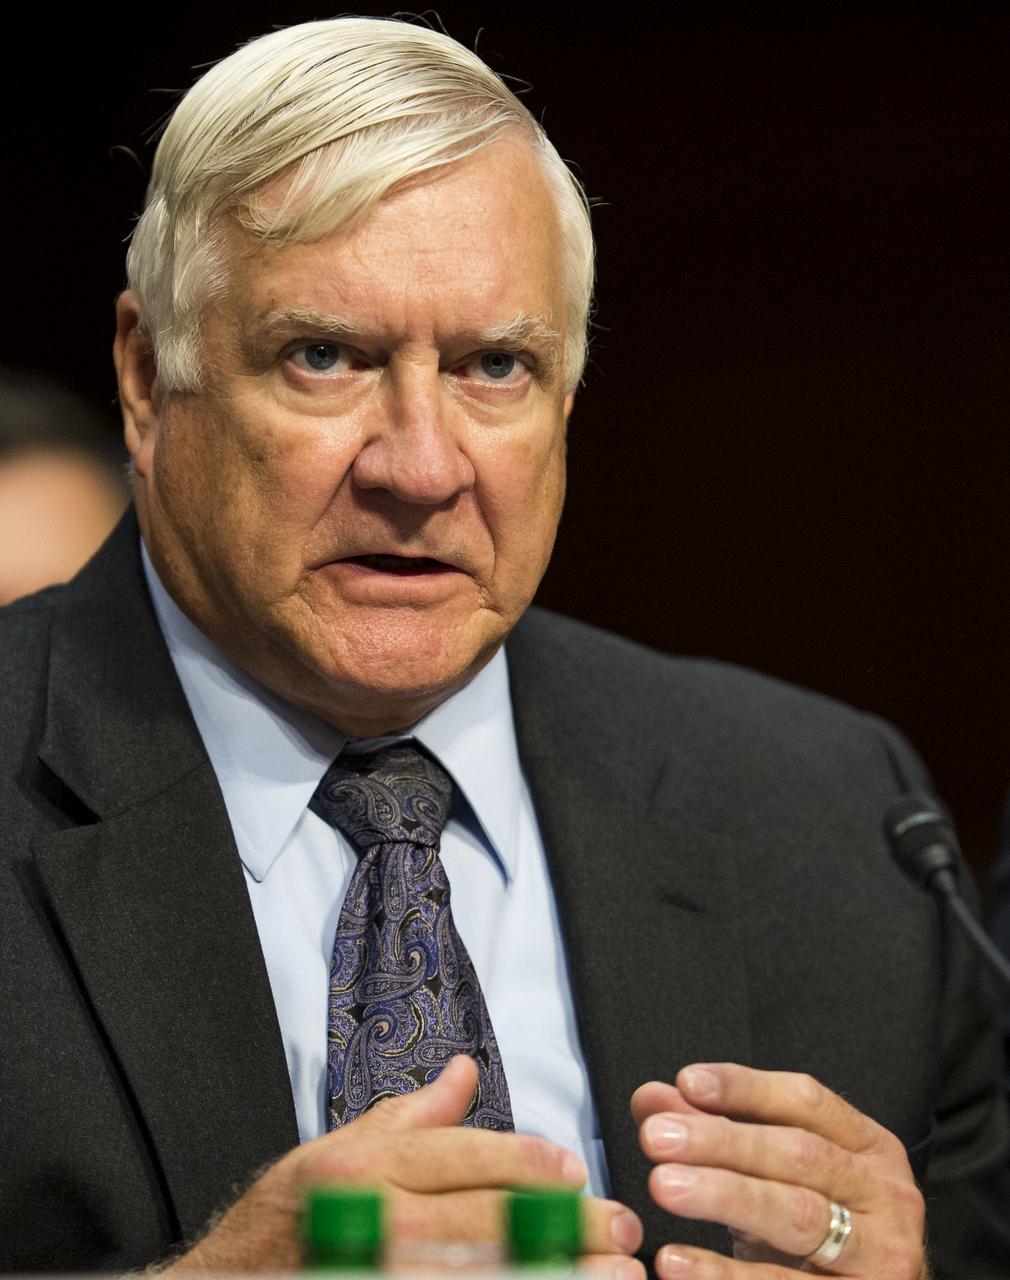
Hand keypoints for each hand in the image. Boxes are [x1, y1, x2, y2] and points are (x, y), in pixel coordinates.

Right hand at [164, 1056, 643, 1274]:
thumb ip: (411, 1115)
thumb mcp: (341, 1149)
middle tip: (623, 1233)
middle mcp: (369, 1220)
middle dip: (560, 1229)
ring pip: (476, 1278)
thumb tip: (465, 1070)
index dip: (526, 1165)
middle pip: (481, 1223)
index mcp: (365, 1167)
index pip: (459, 1157)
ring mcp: (369, 1273)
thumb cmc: (287, 1218)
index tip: (580, 1173)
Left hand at [633, 1063, 925, 1278]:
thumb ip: (716, 1132)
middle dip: (723, 1142)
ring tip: (664, 1186)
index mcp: (869, 1148)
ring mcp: (881, 1256)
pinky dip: (725, 1275)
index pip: (807, 1101)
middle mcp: (885, 1196)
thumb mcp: (774, 1177)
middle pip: (799, 1155)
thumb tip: (652, 1101)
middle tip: (657, 1136)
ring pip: (797, 1217)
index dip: (746, 1088)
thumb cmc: (819, 1234)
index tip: (688, 1082)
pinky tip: (678, 1263)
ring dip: (725, 1196)